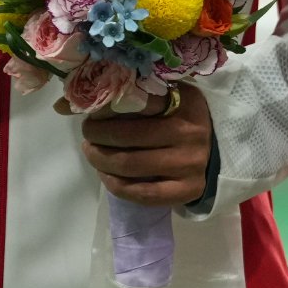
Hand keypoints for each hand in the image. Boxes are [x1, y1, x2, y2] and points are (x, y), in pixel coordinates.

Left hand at [67, 84, 214, 207]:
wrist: (220, 150)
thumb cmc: (187, 118)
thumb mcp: (172, 97)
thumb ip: (136, 94)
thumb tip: (67, 104)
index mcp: (185, 102)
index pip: (139, 100)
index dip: (108, 106)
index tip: (94, 109)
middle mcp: (188, 132)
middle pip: (128, 136)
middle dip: (98, 135)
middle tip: (88, 132)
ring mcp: (188, 164)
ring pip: (130, 165)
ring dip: (100, 160)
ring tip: (92, 152)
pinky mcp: (186, 191)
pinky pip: (141, 193)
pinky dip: (116, 185)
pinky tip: (107, 176)